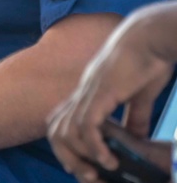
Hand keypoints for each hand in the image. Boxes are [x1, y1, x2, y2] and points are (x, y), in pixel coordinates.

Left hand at [47, 12, 174, 177]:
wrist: (150, 35)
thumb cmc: (147, 59)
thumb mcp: (140, 94)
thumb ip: (134, 115)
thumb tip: (136, 135)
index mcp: (87, 91)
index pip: (61, 119)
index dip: (65, 143)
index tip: (80, 162)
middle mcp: (82, 92)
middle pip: (55, 128)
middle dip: (65, 155)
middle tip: (86, 173)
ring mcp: (89, 91)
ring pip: (67, 130)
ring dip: (80, 155)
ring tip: (100, 169)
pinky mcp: (102, 92)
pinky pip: (87, 125)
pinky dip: (93, 146)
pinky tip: (108, 158)